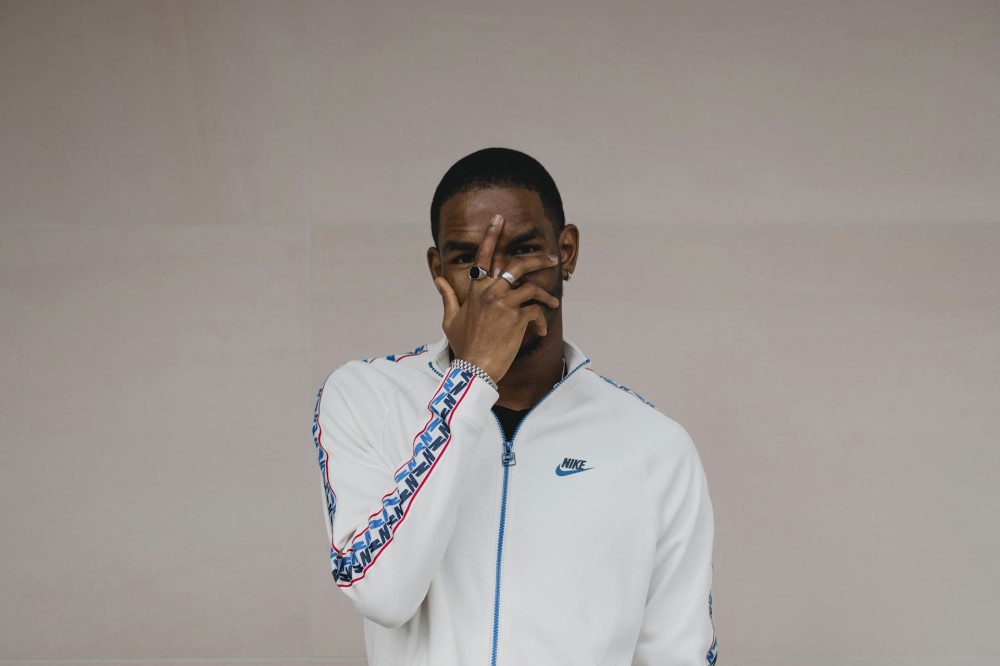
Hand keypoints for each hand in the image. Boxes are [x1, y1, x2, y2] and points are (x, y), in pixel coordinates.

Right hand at [434, 214, 559, 383]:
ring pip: (532, 287)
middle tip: (551, 257)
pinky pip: (536, 311)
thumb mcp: (450, 319)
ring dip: (546, 295)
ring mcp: (504, 303)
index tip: (500, 220)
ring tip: (552, 302)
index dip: (491, 236)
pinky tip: (541, 331)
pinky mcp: (517, 317)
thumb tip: (438, 278)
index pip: (483, 257)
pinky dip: (541, 321)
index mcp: (474, 290)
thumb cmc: (462, 345)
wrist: (474, 368)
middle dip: (537, 258)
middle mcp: (489, 292)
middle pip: (517, 265)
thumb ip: (448, 295)